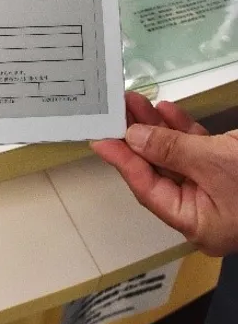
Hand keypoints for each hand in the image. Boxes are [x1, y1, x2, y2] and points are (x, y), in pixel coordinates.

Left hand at [91, 92, 237, 256]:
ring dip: (158, 129)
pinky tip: (167, 109)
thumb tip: (135, 139)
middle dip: (138, 138)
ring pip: (178, 158)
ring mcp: (219, 192)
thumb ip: (172, 151)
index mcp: (198, 223)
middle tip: (116, 109)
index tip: (99, 138)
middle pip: (159, 172)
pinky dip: (184, 131)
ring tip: (135, 100)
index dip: (122, 161)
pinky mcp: (232, 173)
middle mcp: (205, 211)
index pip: (148, 189)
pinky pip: (199, 152)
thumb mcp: (216, 163)